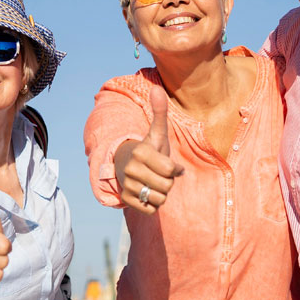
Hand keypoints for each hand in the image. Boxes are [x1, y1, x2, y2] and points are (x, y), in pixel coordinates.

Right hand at [116, 86, 183, 213]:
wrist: (126, 166)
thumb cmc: (148, 150)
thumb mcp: (156, 132)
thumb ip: (159, 112)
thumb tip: (157, 88)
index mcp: (140, 152)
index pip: (170, 170)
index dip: (174, 169)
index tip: (166, 163)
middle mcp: (131, 170)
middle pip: (167, 186)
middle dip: (168, 181)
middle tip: (158, 173)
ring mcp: (127, 186)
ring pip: (160, 199)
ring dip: (161, 193)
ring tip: (153, 182)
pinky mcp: (126, 201)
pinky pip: (152, 210)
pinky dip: (153, 204)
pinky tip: (147, 193)